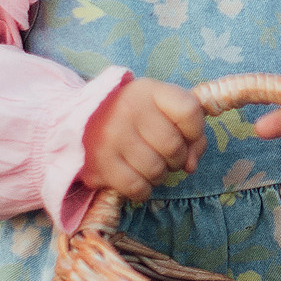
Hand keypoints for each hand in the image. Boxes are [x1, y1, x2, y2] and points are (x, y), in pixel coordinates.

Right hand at [80, 77, 205, 200]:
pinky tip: (138, 179)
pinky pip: (136, 187)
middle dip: (176, 159)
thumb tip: (191, 166)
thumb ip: (191, 131)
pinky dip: (143, 189)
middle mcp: (129, 109)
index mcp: (150, 91)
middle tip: (166, 156)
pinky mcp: (100, 161)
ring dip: (159, 175)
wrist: (85, 121)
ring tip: (151, 166)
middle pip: (173, 146)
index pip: (188, 111)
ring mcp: (112, 135)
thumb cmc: (136, 116)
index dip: (195, 131)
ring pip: (156, 170)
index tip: (187, 136)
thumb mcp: (164, 109)